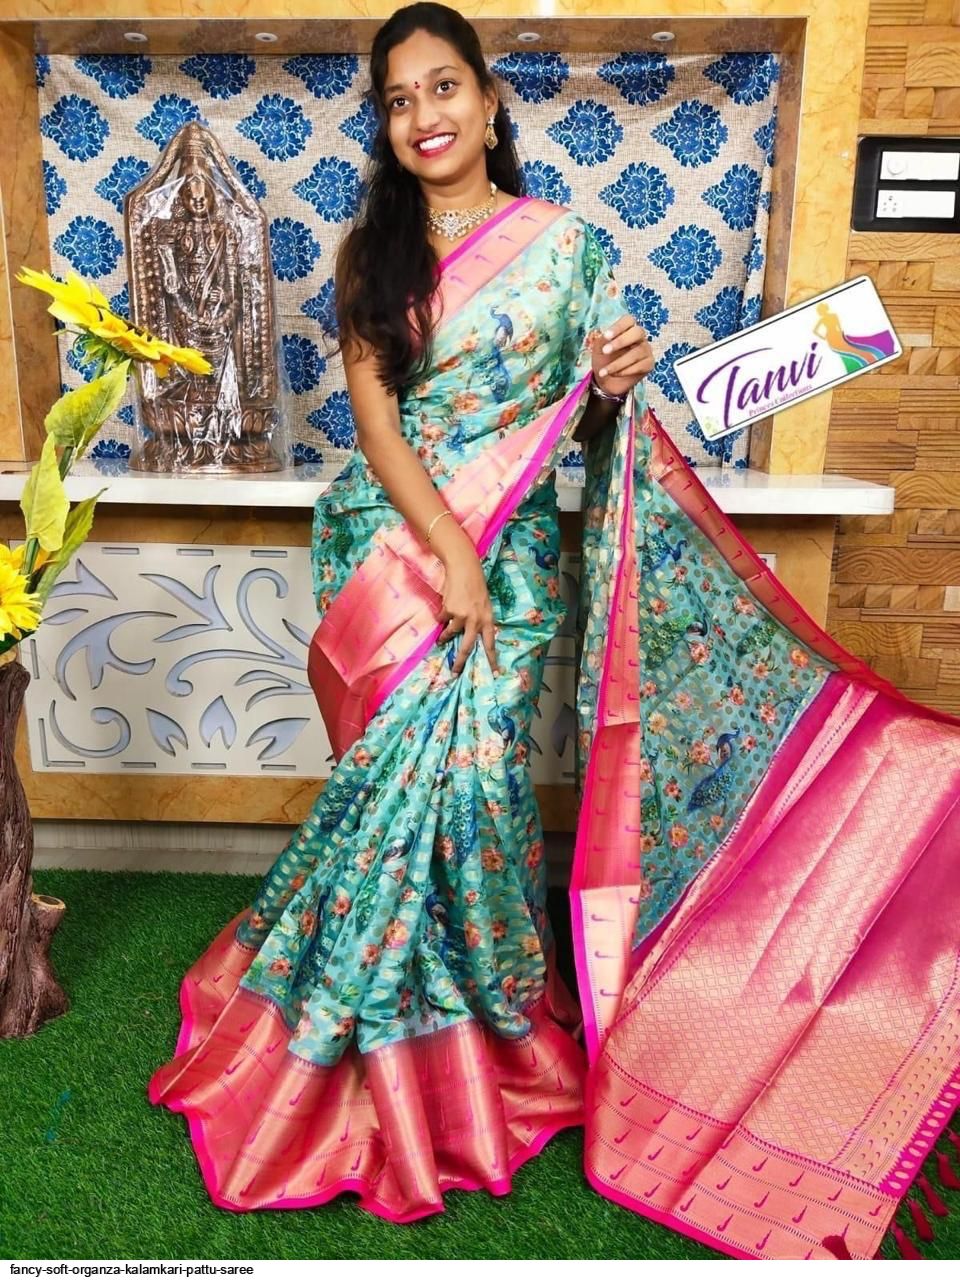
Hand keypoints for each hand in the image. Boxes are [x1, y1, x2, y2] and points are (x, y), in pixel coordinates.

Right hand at [437, 547, 499, 676]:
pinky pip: (442, 620)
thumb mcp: (484, 604)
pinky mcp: (448, 610)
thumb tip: (469, 633)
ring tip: (441, 642)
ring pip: (450, 634)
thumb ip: (479, 619)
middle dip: (460, 661)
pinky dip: (441, 617)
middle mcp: (475, 620)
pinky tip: (444, 607)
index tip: (495, 672)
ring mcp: (461, 616)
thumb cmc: (476, 585)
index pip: (490, 643)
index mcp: (487, 619)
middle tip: (455, 672)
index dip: (492, 659)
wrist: (463, 568)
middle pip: (467, 647)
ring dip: (444, 638)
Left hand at [591, 313, 654, 399]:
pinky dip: (625, 371)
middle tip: (605, 351)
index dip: (618, 327)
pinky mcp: (649, 364)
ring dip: (618, 363)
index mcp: (628, 328)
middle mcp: (640, 337)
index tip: (606, 337)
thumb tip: (608, 337)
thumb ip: (604, 339)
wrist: (606, 380)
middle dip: (620, 342)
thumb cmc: (603, 359)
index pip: (628, 320)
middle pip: (638, 332)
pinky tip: (615, 374)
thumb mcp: (600, 347)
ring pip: (637, 353)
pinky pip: (640, 366)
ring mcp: (646, 350)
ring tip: (603, 371)